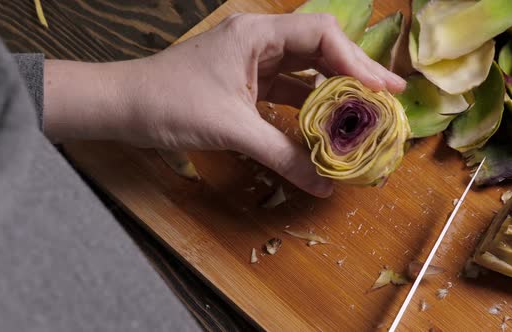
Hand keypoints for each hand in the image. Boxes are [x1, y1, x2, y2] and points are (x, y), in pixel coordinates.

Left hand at [44, 13, 405, 197]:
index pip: (320, 36)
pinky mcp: (245, 82)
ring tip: (365, 112)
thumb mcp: (232, 128)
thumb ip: (281, 155)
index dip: (356, 61)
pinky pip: (287, 90)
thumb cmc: (169, 104)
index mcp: (256, 35)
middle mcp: (258, 41)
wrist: (123, 107)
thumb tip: (322, 185)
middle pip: (319, 49)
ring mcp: (252, 61)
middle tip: (388, 97)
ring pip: (305, 70)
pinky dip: (308, 106)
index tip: (383, 89)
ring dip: (333, 91)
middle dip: (353, 73)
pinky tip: (327, 123)